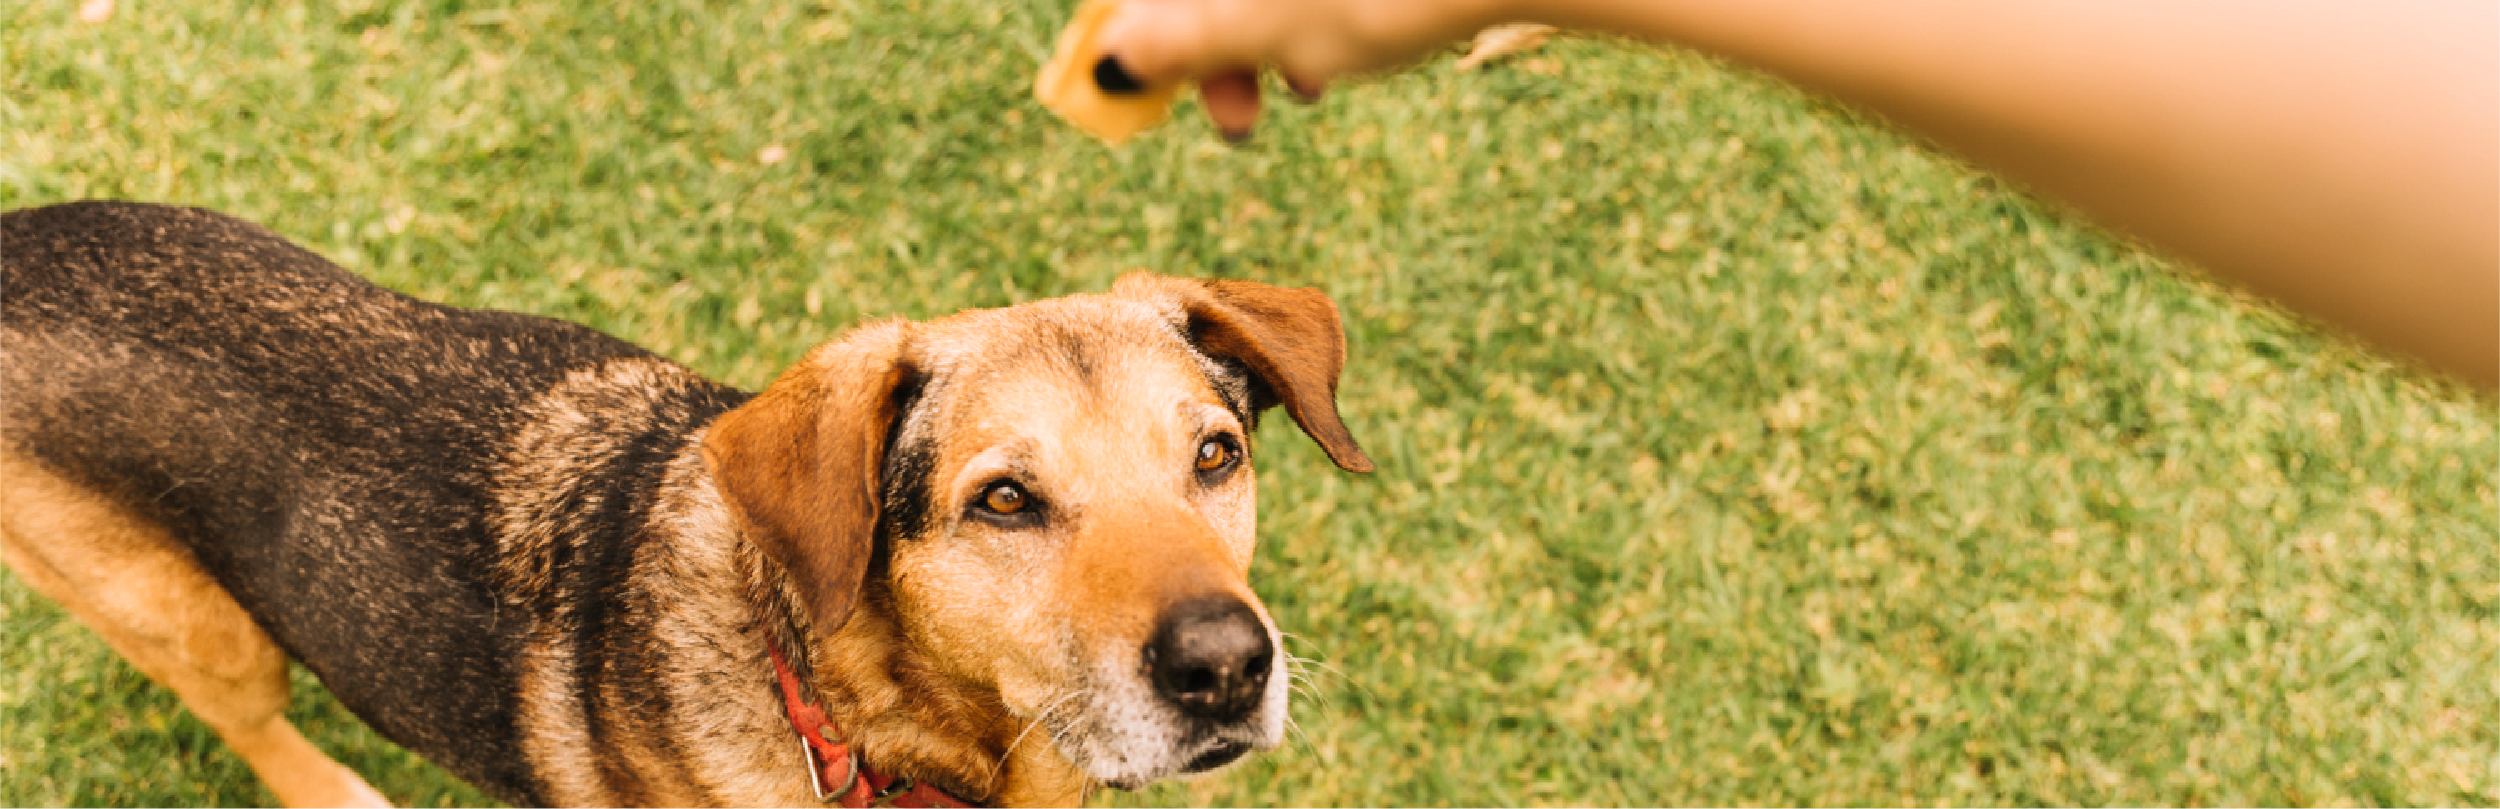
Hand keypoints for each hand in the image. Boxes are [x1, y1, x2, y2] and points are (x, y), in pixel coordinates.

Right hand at [1096, 0, 1512, 137]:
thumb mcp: (1260, 31)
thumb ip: (1178, 42)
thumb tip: (1107, 65)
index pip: (1143, 0)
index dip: (1135, 42)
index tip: (1141, 96)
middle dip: (1210, 51)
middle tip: (1236, 117)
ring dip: (1263, 44)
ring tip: (1303, 87)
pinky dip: (1306, 19)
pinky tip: (1338, 57)